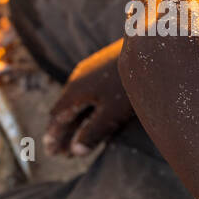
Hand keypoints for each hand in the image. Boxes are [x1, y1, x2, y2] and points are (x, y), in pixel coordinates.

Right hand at [44, 39, 132, 155]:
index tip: (52, 152)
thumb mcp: (111, 113)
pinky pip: (88, 94)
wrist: (145, 46)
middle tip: (62, 152)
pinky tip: (93, 115)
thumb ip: (92, 132)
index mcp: (75, 91)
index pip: (57, 117)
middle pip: (66, 110)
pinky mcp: (104, 69)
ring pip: (78, 102)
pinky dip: (86, 110)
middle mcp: (78, 80)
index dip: (54, 136)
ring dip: (75, 121)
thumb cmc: (127, 83)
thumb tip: (75, 151)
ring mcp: (91, 72)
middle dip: (64, 132)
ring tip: (77, 137)